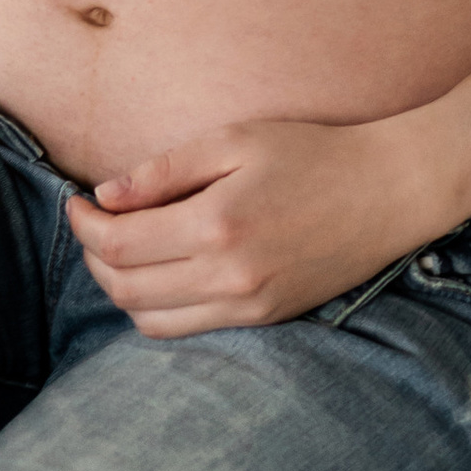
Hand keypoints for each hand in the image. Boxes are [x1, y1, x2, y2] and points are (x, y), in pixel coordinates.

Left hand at [67, 113, 466, 330]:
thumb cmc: (314, 153)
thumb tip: (106, 196)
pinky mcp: (265, 319)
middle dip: (94, 258)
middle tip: (93, 224)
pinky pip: (189, 329)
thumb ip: (164, 171)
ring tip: (122, 250)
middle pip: (125, 289)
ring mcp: (249, 306)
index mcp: (217, 226)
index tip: (78, 201)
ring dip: (121, 288)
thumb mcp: (235, 141)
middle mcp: (230, 277)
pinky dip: (158, 308)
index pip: (120, 246)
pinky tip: (161, 271)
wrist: (392, 191)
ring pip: (150, 321)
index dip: (85, 227)